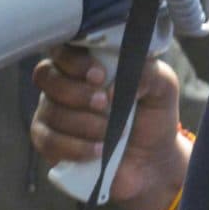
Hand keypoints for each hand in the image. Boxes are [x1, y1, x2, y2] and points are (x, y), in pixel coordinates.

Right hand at [31, 46, 185, 209]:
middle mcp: (63, 84)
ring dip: (83, 123)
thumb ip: (147, 72)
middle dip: (76, 91)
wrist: (153, 160)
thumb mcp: (162, 87)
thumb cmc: (151, 115)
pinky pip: (47, 141)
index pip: (62, 49)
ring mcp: (51, 113)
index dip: (75, 61)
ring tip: (109, 133)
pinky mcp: (50, 144)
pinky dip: (74, 147)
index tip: (100, 76)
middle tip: (104, 104)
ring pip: (50, 111)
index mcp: (85, 63)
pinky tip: (98, 151)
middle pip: (46, 76)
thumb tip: (115, 85)